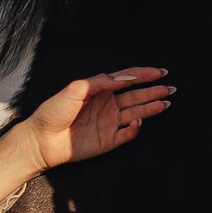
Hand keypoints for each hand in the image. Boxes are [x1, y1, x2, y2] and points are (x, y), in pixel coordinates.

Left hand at [0, 68, 171, 202]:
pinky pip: (127, 134)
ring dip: (151, 108)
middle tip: (170, 88)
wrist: (41, 139)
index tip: (160, 72)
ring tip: (165, 102)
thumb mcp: (74, 89)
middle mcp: (107, 105)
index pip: (126, 80)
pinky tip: (138, 122)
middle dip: (153, 91)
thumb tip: (122, 78)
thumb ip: (98, 82)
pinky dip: (135, 129)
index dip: (143, 75)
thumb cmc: (53, 112)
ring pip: (136, 113)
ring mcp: (108, 122)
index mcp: (99, 90)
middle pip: (136, 96)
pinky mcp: (107, 140)